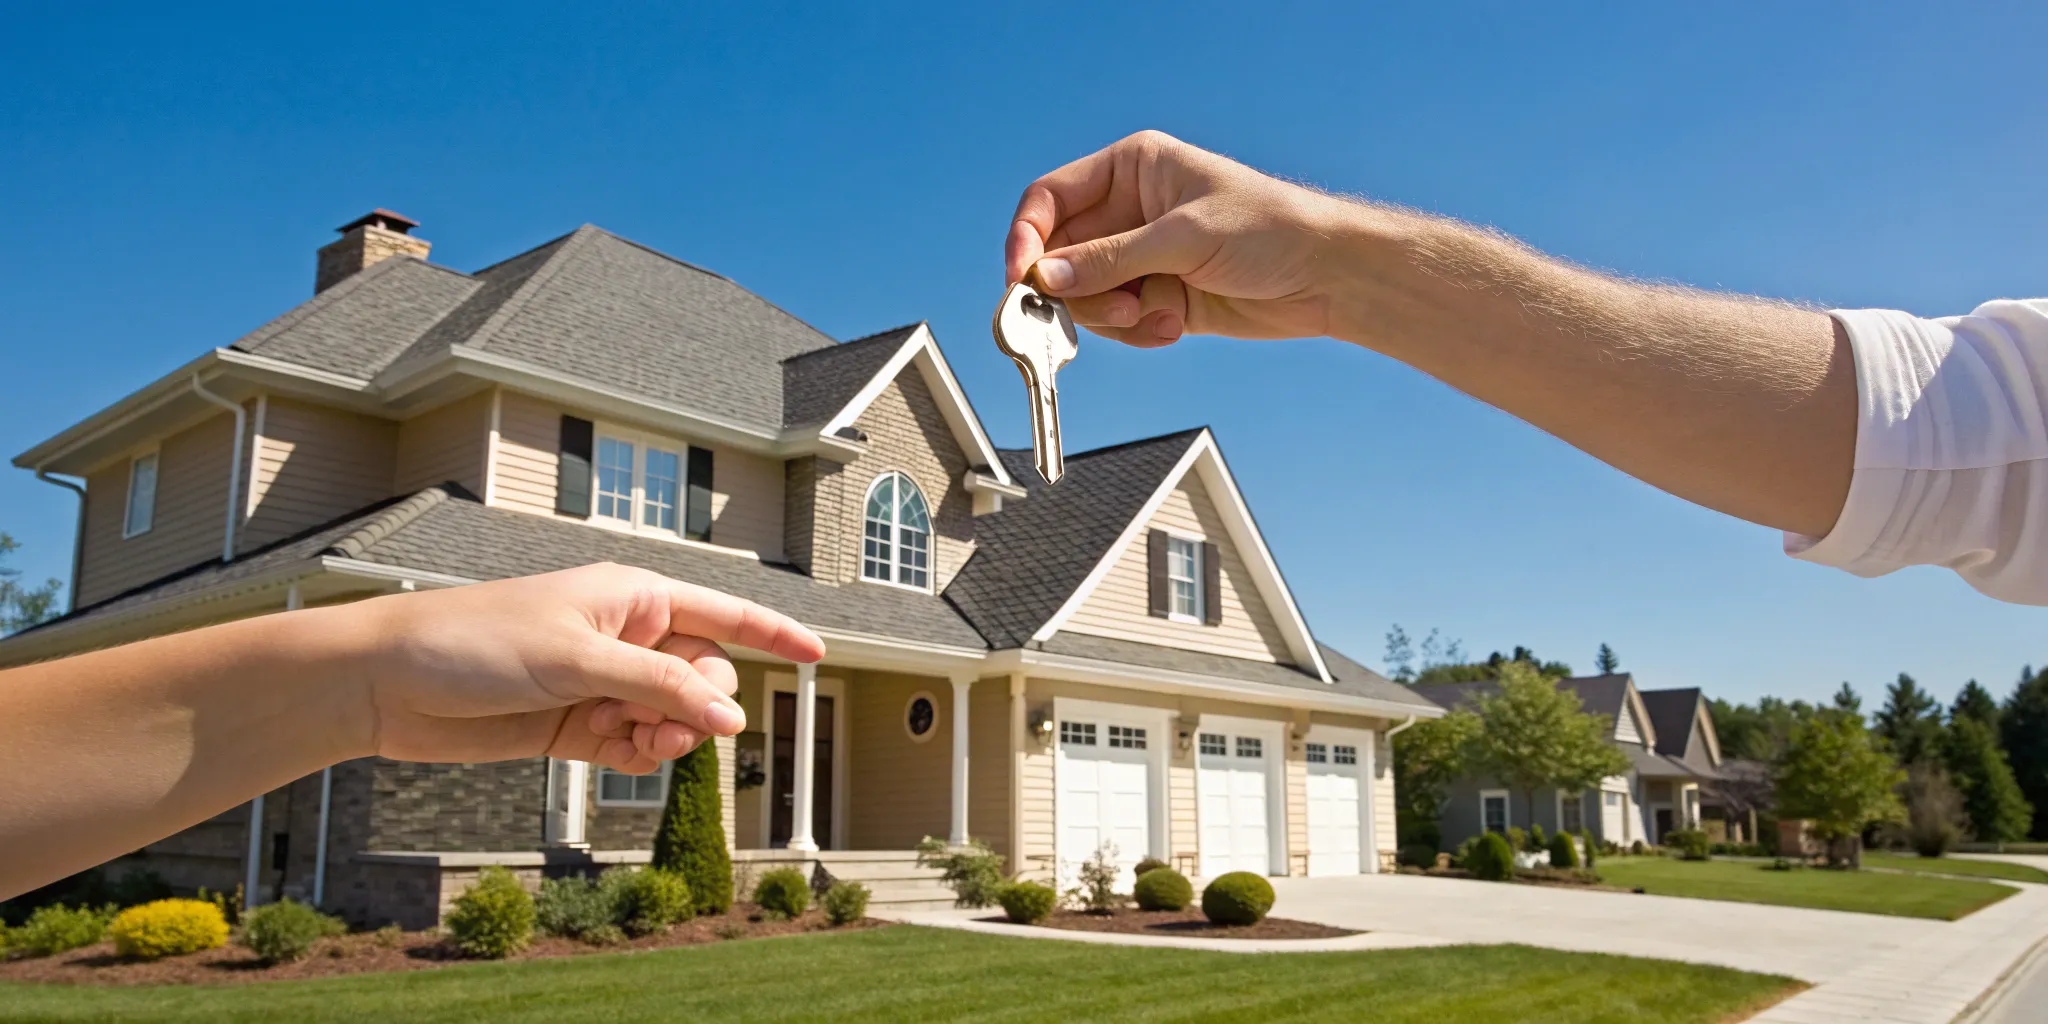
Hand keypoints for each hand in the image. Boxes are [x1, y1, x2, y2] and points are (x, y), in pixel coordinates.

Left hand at [351, 562, 824, 773]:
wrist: (389, 683)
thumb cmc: (474, 643)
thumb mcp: (577, 660)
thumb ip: (659, 688)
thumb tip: (731, 717)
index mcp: (632, 597)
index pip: (723, 615)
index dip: (773, 633)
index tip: (819, 653)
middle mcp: (623, 637)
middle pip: (703, 677)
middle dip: (700, 707)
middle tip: (665, 726)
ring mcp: (601, 682)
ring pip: (673, 717)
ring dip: (669, 737)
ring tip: (637, 746)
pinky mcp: (575, 725)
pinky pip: (635, 746)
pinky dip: (638, 756)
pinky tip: (619, 756)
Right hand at [1006, 130, 1359, 346]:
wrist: (1327, 275)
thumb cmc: (1270, 229)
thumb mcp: (1184, 237)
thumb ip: (1111, 259)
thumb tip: (1047, 277)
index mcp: (1132, 169)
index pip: (1051, 199)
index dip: (1028, 238)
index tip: (1022, 279)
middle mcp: (1129, 211)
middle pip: (1061, 256)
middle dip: (1075, 290)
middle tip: (1106, 311)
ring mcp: (1142, 257)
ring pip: (1085, 296)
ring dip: (1112, 317)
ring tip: (1155, 317)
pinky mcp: (1159, 297)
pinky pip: (1119, 323)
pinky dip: (1139, 332)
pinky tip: (1175, 325)